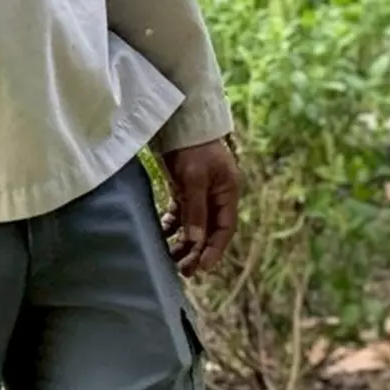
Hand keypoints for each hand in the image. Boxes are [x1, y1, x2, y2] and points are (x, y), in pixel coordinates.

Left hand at [158, 138, 240, 277]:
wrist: (180, 120)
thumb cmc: (193, 146)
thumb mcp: (195, 178)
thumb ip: (196, 211)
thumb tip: (195, 241)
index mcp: (227, 192)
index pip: (224, 228)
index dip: (215, 250)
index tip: (202, 267)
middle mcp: (216, 195)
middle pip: (209, 230)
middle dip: (197, 251)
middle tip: (183, 270)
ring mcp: (200, 192)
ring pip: (194, 225)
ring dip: (184, 242)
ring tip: (170, 258)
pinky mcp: (184, 188)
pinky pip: (180, 214)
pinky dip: (172, 225)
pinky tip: (162, 233)